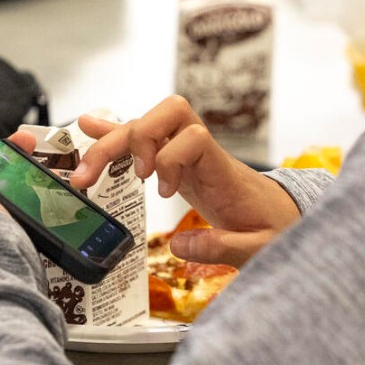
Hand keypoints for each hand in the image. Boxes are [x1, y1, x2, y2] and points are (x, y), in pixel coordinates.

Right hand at [68, 96, 299, 266]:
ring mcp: (185, 153)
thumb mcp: (259, 246)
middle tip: (110, 176)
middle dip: (130, 140)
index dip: (172, 159)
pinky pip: (143, 141)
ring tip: (82, 171)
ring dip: (112, 142)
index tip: (164, 193)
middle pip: (163, 117)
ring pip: (147, 126)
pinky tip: (88, 130)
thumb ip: (223, 247)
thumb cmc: (274, 227)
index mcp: (222, 169)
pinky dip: (115, 135)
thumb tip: (178, 247)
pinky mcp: (174, 162)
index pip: (194, 137)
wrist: (282, 215)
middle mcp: (202, 152)